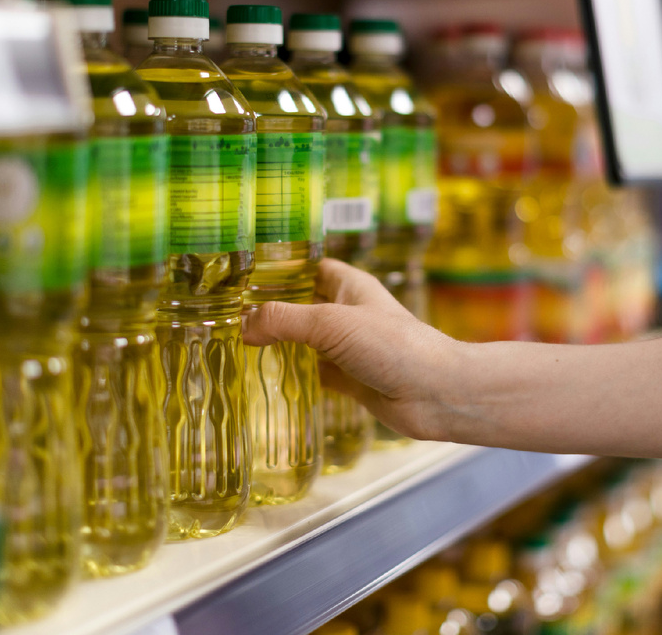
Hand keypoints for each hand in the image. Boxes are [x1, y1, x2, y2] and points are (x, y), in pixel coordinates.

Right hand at [242, 258, 460, 440]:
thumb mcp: (332, 323)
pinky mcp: (349, 379)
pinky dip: (293, 375)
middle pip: (302, 304)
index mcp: (349, 286)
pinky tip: (264, 377)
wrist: (435, 394)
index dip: (279, 268)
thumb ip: (285, 320)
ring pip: (304, 341)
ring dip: (278, 343)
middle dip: (270, 309)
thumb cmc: (394, 346)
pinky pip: (313, 373)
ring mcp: (348, 347)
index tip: (241, 274)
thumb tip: (244, 325)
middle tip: (225, 314)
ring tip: (233, 343)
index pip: (308, 267)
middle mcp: (348, 313)